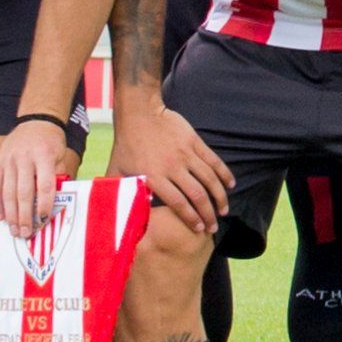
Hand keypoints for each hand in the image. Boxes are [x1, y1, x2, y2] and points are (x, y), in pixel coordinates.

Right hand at [0, 119, 75, 233]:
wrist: (35, 121)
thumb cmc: (51, 142)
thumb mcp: (60, 155)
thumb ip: (58, 177)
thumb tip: (57, 205)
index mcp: (43, 155)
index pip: (44, 184)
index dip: (44, 204)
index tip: (44, 220)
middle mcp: (24, 158)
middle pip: (23, 192)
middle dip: (25, 216)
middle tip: (27, 233)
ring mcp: (8, 160)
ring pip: (8, 192)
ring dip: (11, 215)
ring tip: (15, 231)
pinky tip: (0, 218)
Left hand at [114, 104, 232, 235]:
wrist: (139, 112)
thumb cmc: (126, 144)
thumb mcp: (116, 169)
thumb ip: (117, 191)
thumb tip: (111, 210)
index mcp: (154, 176)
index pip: (178, 203)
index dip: (190, 217)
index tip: (199, 229)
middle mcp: (172, 167)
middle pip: (197, 195)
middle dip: (208, 214)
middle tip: (214, 227)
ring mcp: (185, 153)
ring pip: (209, 179)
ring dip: (219, 196)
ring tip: (224, 210)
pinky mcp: (194, 141)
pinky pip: (213, 160)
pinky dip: (224, 174)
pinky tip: (230, 185)